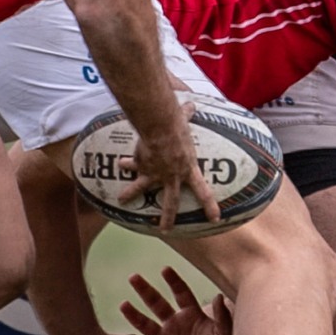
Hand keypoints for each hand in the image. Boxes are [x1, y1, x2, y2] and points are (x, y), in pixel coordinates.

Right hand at [118, 109, 219, 231]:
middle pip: (170, 203)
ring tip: (122, 199)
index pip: (203, 191)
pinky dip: (126, 164)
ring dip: (131, 194)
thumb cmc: (177, 125)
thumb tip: (190, 104)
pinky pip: (132, 167)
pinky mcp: (141, 167)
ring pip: (141, 190)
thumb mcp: (186, 122)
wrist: (160, 128)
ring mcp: (154, 174)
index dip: (210, 206)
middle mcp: (171, 176)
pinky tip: (120, 163)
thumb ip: (188, 115)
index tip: (215, 218)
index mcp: (188, 169)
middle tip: (165, 230)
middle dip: (168, 218)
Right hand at [120, 266, 232, 334]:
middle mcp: (176, 324)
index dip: (173, 281)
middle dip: (146, 291)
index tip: (165, 269)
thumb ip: (222, 316)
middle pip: (158, 304)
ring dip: (135, 315)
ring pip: (146, 325)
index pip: (181, 293)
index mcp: (192, 315)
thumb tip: (220, 296)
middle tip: (133, 277)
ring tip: (123, 304)